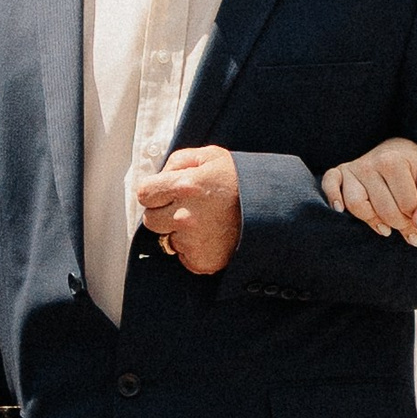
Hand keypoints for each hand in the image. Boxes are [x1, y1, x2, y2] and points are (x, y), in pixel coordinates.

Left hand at [135, 145, 241, 273]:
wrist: (272, 210)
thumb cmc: (241, 180)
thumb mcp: (211, 156)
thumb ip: (178, 161)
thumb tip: (159, 175)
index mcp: (185, 186)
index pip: (144, 194)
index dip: (154, 192)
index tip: (166, 193)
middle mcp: (185, 216)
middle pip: (150, 220)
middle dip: (163, 214)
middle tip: (186, 208)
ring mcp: (193, 241)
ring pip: (168, 240)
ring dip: (180, 233)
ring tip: (205, 222)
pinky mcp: (203, 261)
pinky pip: (184, 257)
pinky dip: (194, 251)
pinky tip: (211, 238)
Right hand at [323, 138, 416, 244]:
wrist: (394, 150)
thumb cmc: (413, 173)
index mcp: (394, 162)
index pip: (407, 205)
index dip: (416, 219)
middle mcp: (371, 163)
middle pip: (383, 209)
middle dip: (399, 225)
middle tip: (406, 228)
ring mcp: (353, 168)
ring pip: (357, 205)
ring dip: (371, 221)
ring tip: (385, 228)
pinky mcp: (338, 172)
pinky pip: (330, 186)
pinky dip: (333, 198)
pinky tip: (340, 210)